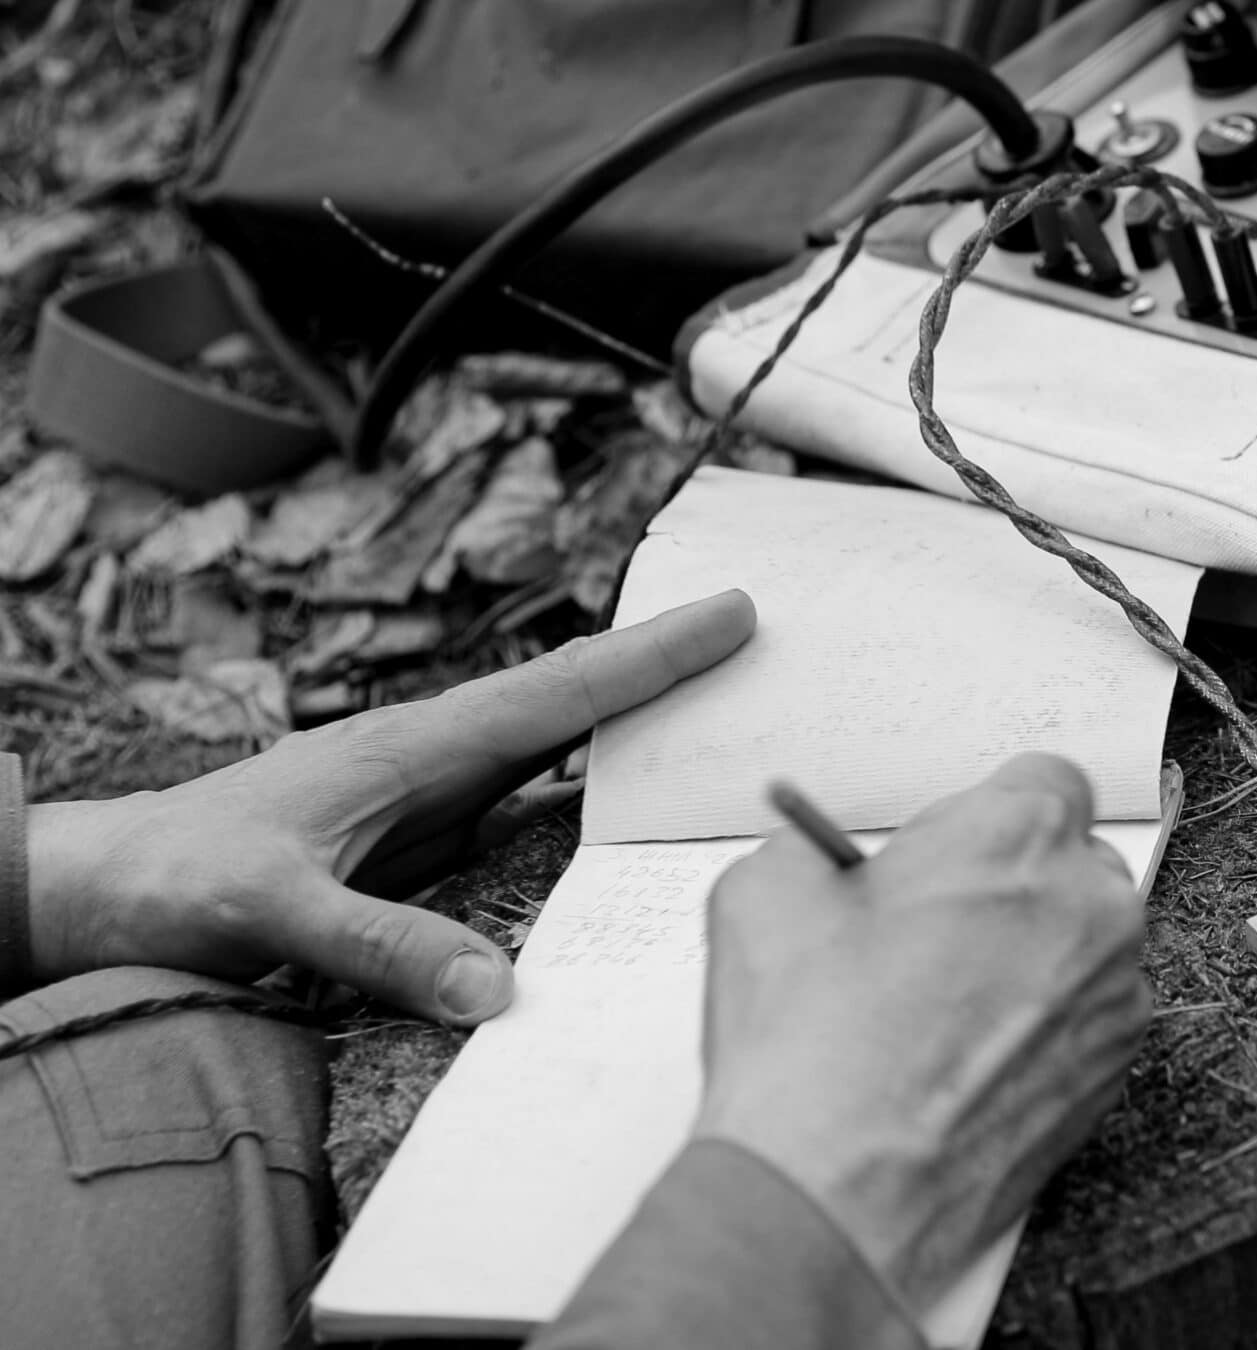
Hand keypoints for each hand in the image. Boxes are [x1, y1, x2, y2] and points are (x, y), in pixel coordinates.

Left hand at [24, 590, 757, 1023]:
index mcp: (413, 747)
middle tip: (765, 646)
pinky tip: (630, 814)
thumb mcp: (269, 914)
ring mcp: (432, 801)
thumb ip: (382, 944)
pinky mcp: (423, 845)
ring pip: (560, 755)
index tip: (733, 614)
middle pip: (578, 707)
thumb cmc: (172, 882)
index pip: (558, 692)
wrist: (99, 891)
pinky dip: (590, 800)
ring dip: (639, 734)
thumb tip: (501, 990)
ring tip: (730, 722)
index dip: (651, 657)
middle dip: (670, 674)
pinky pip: (529, 812)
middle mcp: (435, 761)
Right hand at [693, 753, 1147, 1311]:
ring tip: (941, 1011)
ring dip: (1031, 961)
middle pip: (1071, 864)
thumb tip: (830, 863)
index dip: (986, 818)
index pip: (1044, 781)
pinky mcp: (1116, 1071)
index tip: (948, 853)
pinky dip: (1042, 1032)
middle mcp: (1089, 904)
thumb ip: (820, 850)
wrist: (834, 1191)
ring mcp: (1115, 993)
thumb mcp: (766, 891)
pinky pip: (1088, 1022)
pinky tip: (966, 1062)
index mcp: (1016, 835)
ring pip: (1085, 947)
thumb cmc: (811, 1048)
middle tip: (935, 931)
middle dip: (1013, 888)